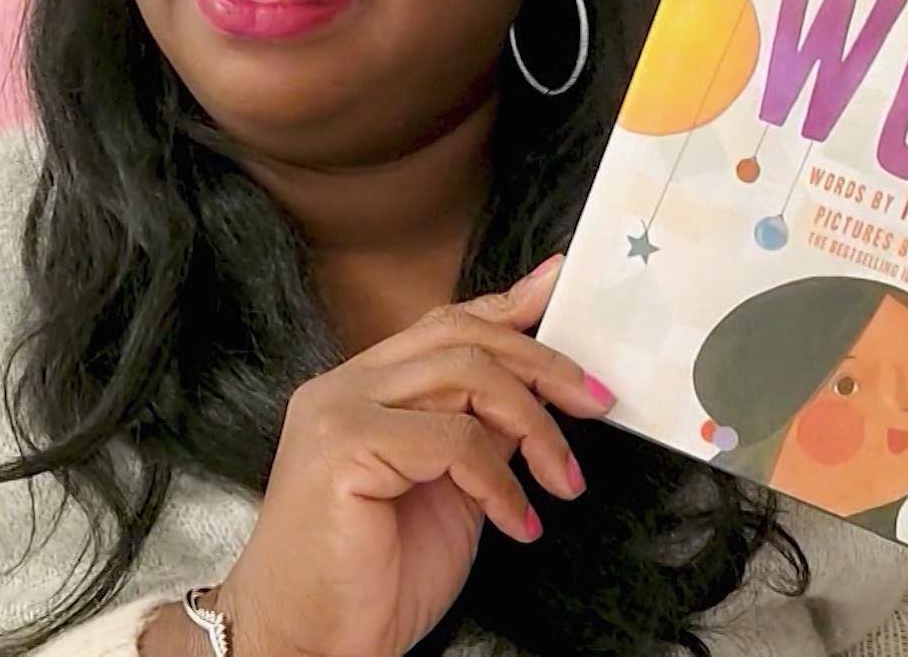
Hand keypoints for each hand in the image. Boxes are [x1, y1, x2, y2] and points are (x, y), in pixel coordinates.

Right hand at [208, 256, 614, 656]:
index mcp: (364, 388)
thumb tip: (544, 386)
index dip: (509, 304)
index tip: (563, 286)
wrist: (311, 645)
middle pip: (463, 337)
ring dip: (535, 427)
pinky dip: (502, 482)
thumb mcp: (453, 487)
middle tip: (597, 404)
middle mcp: (344, 387)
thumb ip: (485, 429)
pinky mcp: (343, 447)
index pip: (444, 324)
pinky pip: (454, 439)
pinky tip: (518, 523)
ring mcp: (338, 411)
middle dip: (545, 365)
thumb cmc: (374, 578)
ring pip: (466, 375)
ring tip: (563, 480)